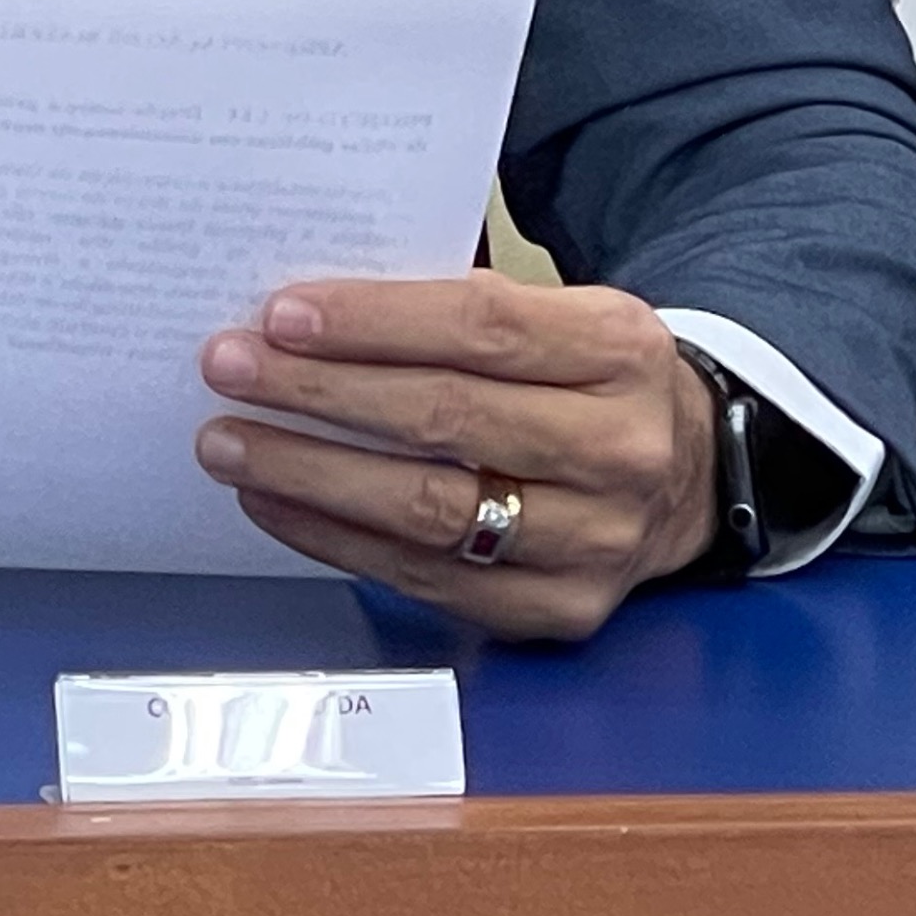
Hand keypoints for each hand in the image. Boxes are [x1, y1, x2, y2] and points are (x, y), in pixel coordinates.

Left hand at [193, 272, 713, 642]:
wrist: (685, 476)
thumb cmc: (588, 381)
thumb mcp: (562, 314)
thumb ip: (461, 306)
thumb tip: (314, 311)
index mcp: (621, 350)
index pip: (482, 327)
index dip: (375, 322)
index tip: (284, 315)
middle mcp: (620, 449)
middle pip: (446, 420)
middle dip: (319, 393)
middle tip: (231, 370)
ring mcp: (595, 540)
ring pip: (429, 510)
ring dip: (309, 475)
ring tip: (230, 444)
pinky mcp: (560, 609)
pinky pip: (427, 578)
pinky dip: (337, 538)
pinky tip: (279, 502)